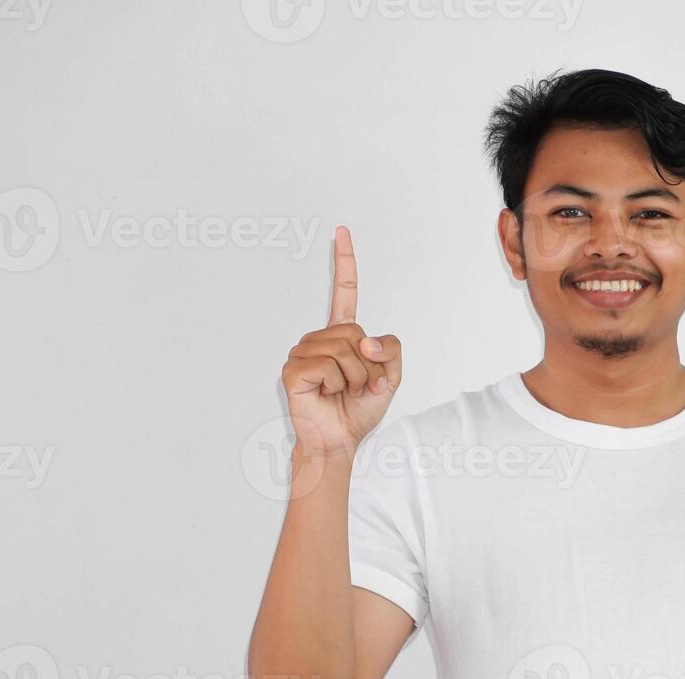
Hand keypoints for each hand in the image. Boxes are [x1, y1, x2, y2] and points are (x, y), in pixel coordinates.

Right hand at [280, 226, 401, 457]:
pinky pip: (329, 367)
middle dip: (368, 365)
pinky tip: (327, 394)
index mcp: (341, 335)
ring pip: (345, 350)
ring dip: (355, 377)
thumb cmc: (358, 408)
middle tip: (359, 386)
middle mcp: (319, 339)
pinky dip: (338, 384)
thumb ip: (390, 350)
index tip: (342, 231)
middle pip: (357, 333)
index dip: (344, 263)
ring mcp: (302, 352)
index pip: (344, 293)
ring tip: (343, 392)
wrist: (339, 440)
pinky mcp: (293, 369)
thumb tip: (364, 340)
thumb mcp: (391, 376)